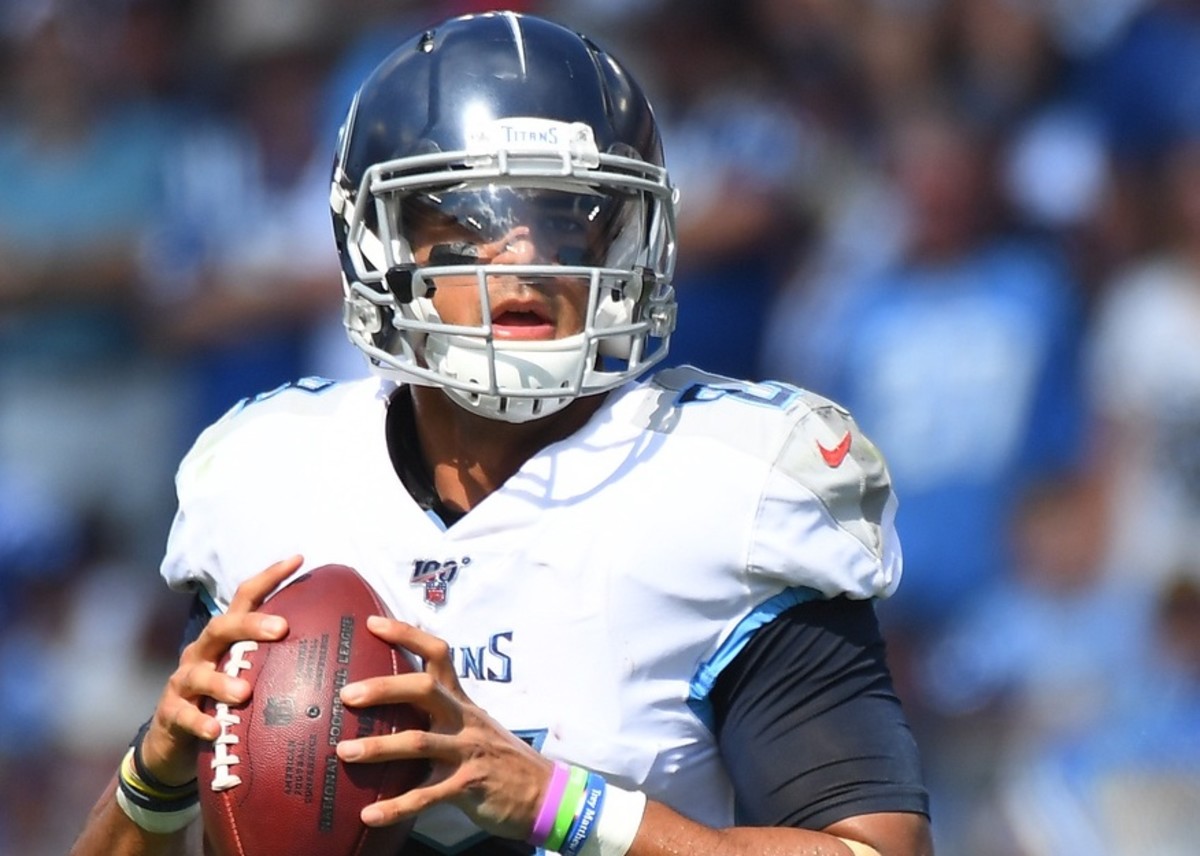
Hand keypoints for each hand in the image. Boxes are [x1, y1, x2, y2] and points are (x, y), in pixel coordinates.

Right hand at [138, 555, 300, 785]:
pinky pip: (184, 715)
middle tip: (281, 629)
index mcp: (225, 638)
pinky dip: (199, 722)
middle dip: (249, 624)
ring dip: (221, 682)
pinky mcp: (172, 713)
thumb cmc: (225, 701)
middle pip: (221, 627)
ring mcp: (184, 681)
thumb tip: (337, 649)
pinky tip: (215, 729)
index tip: (298, 559)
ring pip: (198, 674)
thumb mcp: (251, 673)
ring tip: (244, 692)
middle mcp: (202, 652)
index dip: (269, 576)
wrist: (175, 741)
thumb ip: (280, 659)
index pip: (244, 597)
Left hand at [337, 617, 553, 840]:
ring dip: (379, 747)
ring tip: (344, 751)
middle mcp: (464, 720)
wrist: (545, 792)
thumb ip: (441, 715)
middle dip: (384, 688)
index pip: (438, 654)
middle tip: (348, 694)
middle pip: (424, 690)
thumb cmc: (500, 759)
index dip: (406, 635)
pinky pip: (427, 797)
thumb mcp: (474, 726)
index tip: (372, 622)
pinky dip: (396, 806)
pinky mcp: (468, 787)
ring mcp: (467, 752)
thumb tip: (393, 710)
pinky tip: (369, 814)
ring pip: (419, 742)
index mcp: (462, 702)